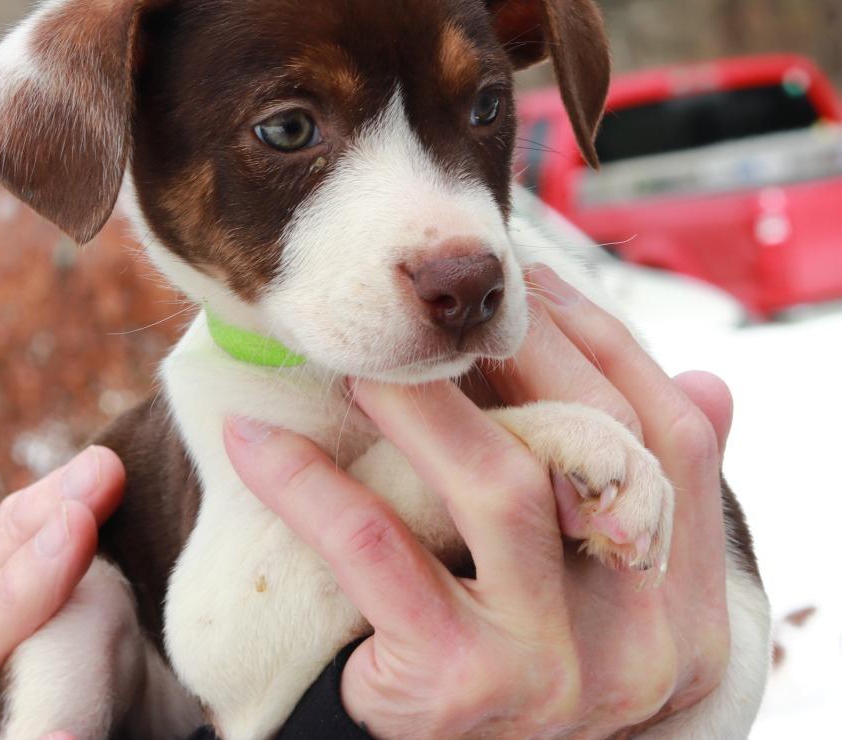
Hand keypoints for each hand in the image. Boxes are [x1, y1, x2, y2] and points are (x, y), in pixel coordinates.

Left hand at [224, 265, 731, 738]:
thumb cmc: (529, 654)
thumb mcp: (606, 590)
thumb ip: (650, 494)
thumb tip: (710, 380)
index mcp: (688, 598)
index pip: (675, 436)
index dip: (608, 343)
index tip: (537, 282)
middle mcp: (644, 638)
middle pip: (593, 442)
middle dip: (519, 349)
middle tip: (443, 306)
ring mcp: (554, 667)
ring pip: (497, 482)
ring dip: (421, 399)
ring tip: (360, 357)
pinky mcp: (458, 686)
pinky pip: (378, 551)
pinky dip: (312, 483)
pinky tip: (258, 438)